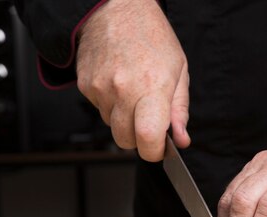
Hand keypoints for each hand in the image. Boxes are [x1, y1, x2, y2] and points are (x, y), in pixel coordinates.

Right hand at [76, 0, 189, 160]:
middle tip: (149, 120)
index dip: (155, 152)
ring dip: (124, 120)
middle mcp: (123, 90)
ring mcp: (100, 88)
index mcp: (151, 86)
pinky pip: (100, 111)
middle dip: (140, 139)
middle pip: (126, 141)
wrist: (114, 9)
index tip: (161, 149)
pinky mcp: (84, 86)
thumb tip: (181, 140)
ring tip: (134, 94)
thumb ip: (179, 111)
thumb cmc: (151, 36)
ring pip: (112, 127)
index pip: (147, 137)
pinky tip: (119, 84)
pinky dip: (111, 106)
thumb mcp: (179, 71)